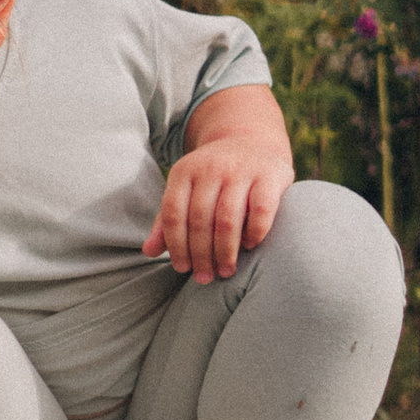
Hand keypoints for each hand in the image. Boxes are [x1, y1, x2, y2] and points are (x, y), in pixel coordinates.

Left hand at [144, 135, 293, 284]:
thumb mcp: (186, 190)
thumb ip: (167, 220)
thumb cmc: (214, 178)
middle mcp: (211, 168)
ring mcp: (241, 170)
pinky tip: (249, 246)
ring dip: (225, 251)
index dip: (176, 245)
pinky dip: (254, 233)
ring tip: (225, 271)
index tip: (182, 268)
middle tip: (204, 277)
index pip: (173, 214)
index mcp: (184, 171)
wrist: (252, 141)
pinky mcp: (270, 175)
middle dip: (201, 254)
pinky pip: (261, 211)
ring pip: (227, 218)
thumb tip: (148, 252)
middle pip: (199, 219)